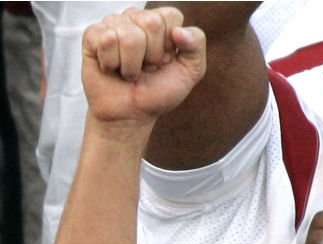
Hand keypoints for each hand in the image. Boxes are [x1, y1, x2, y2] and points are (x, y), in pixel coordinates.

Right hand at [82, 6, 205, 126]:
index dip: (170, 45)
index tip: (164, 62)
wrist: (130, 115)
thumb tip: (179, 31)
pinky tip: (112, 69)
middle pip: (151, 22)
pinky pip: (106, 40)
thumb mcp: (189, 73)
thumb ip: (196, 46)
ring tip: (129, 72)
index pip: (171, 15)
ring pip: (128, 35)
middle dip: (151, 56)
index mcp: (161, 22)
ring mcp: (113, 24)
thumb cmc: (158, 93)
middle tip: (146, 69)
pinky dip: (112, 64)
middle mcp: (137, 18)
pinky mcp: (93, 35)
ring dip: (131, 65)